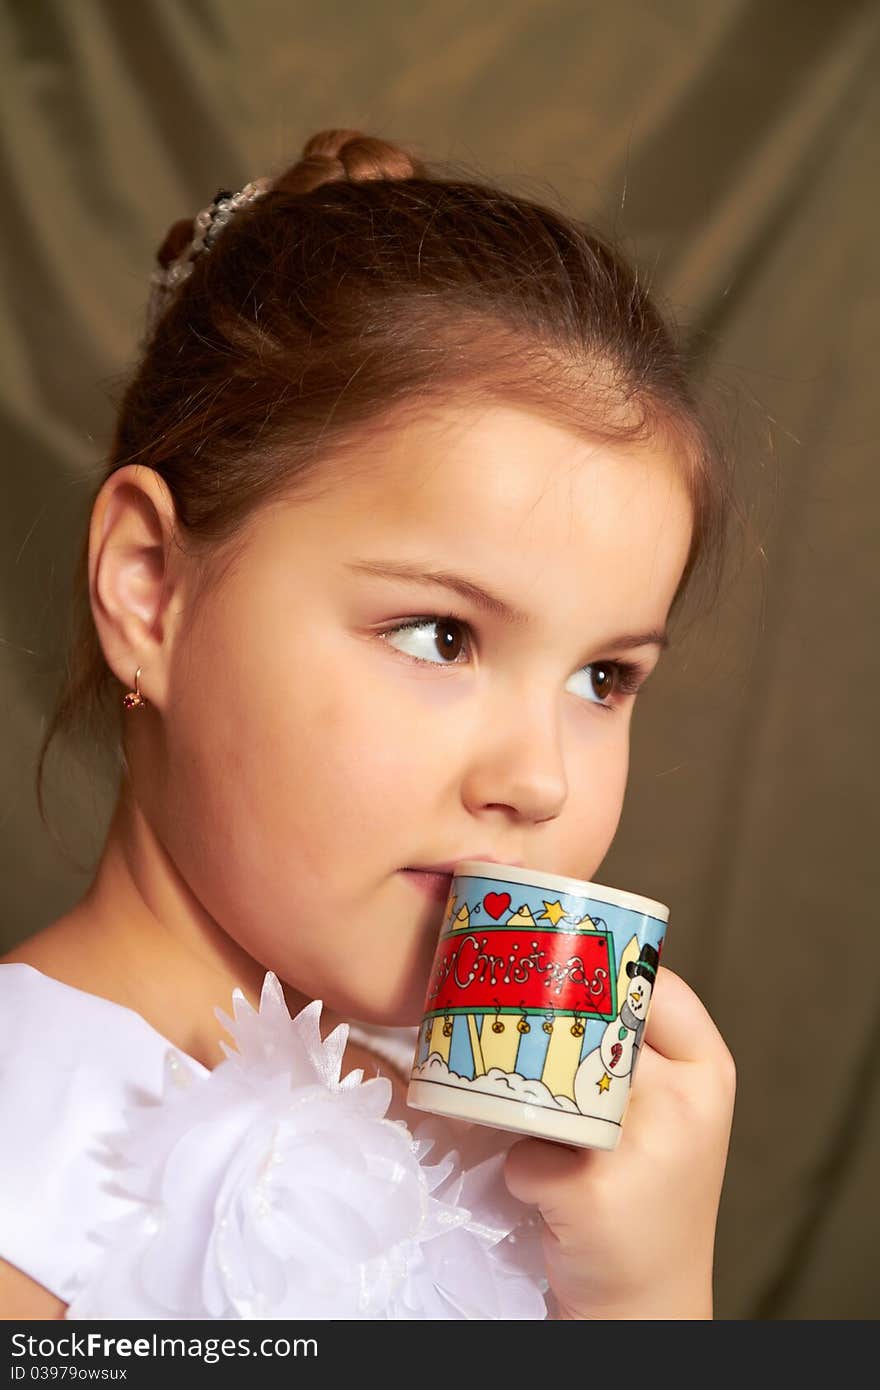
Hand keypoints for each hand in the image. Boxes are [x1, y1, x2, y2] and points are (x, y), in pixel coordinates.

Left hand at [503, 967, 735, 1318]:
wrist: (650, 1300)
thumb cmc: (653, 1191)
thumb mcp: (675, 1112)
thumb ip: (641, 1052)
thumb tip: (560, 971)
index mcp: (709, 1074)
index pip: (659, 987)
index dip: (609, 975)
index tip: (572, 975)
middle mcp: (684, 1102)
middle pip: (594, 1026)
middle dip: (549, 1034)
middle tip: (521, 1034)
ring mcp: (640, 1147)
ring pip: (548, 1084)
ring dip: (526, 1106)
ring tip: (529, 1124)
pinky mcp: (592, 1193)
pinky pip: (524, 1152)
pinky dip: (520, 1170)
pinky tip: (543, 1191)